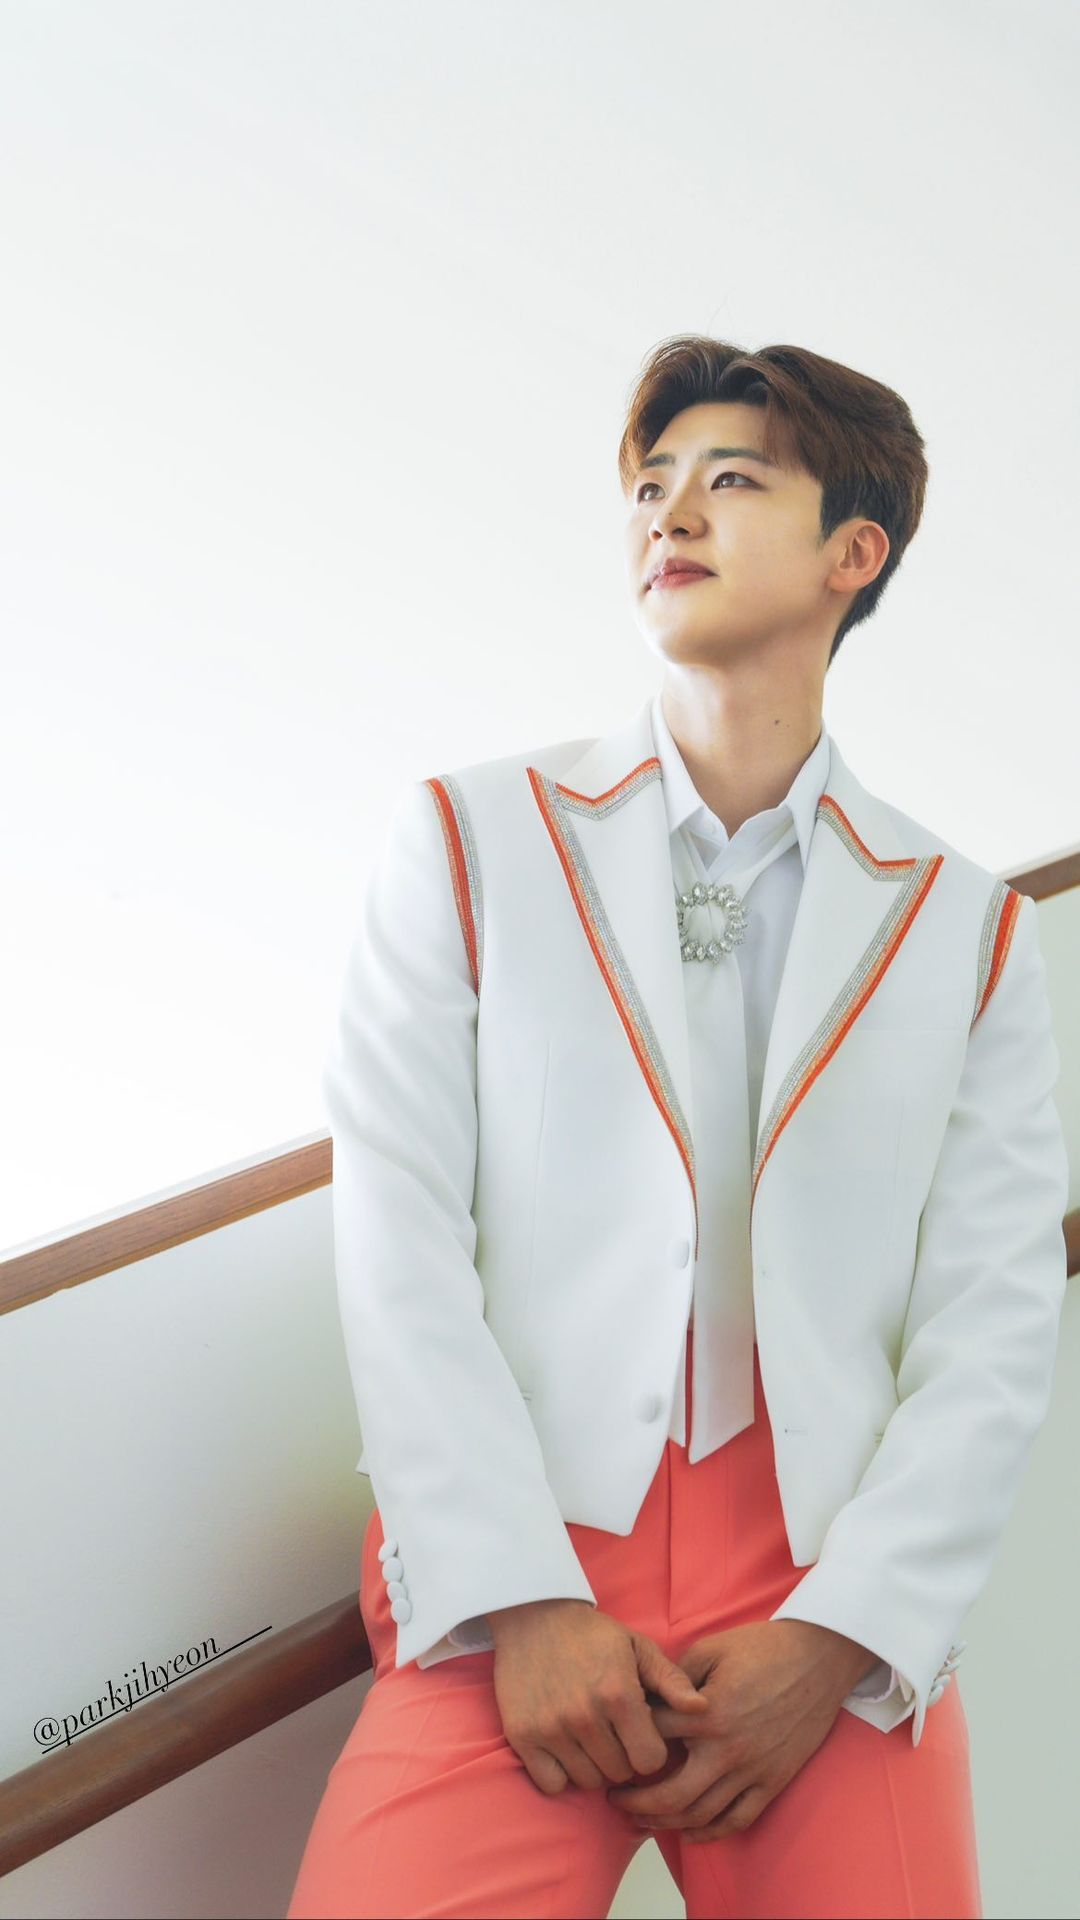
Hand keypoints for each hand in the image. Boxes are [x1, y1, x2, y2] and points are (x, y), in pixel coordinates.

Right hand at [489, 1598, 709, 1796]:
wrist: (534, 1617)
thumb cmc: (593, 1635)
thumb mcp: (638, 1647)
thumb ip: (671, 1679)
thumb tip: (702, 1708)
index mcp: (619, 1694)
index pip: (650, 1761)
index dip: (650, 1750)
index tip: (640, 1734)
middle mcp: (585, 1716)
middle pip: (620, 1774)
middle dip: (623, 1758)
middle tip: (613, 1733)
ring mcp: (551, 1728)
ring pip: (588, 1781)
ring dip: (594, 1766)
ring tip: (590, 1738)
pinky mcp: (523, 1736)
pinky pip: (553, 1784)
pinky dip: (561, 1774)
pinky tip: (566, 1749)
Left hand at [607, 1619, 863, 1839]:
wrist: (818, 1658)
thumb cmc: (763, 1647)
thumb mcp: (711, 1648)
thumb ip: (676, 1677)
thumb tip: (648, 1698)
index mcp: (707, 1714)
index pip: (652, 1738)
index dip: (627, 1740)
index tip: (612, 1745)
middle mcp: (727, 1750)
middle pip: (670, 1794)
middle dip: (636, 1802)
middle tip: (615, 1799)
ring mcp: (752, 1771)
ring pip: (700, 1814)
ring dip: (665, 1822)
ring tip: (642, 1818)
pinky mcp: (773, 1781)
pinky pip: (737, 1819)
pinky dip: (711, 1832)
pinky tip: (689, 1832)